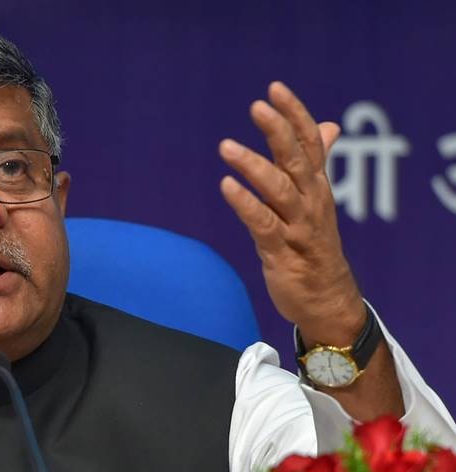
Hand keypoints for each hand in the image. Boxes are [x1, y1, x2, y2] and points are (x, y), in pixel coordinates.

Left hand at [218, 81, 363, 346]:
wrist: (327, 299)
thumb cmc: (315, 245)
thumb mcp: (316, 200)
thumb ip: (315, 162)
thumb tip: (327, 126)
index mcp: (316, 187)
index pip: (310, 143)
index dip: (294, 115)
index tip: (275, 88)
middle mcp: (311, 202)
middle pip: (296, 160)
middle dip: (278, 131)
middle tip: (257, 106)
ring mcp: (298, 227)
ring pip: (279, 190)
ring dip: (254, 167)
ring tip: (227, 147)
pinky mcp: (282, 252)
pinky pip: (264, 224)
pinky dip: (246, 205)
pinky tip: (227, 186)